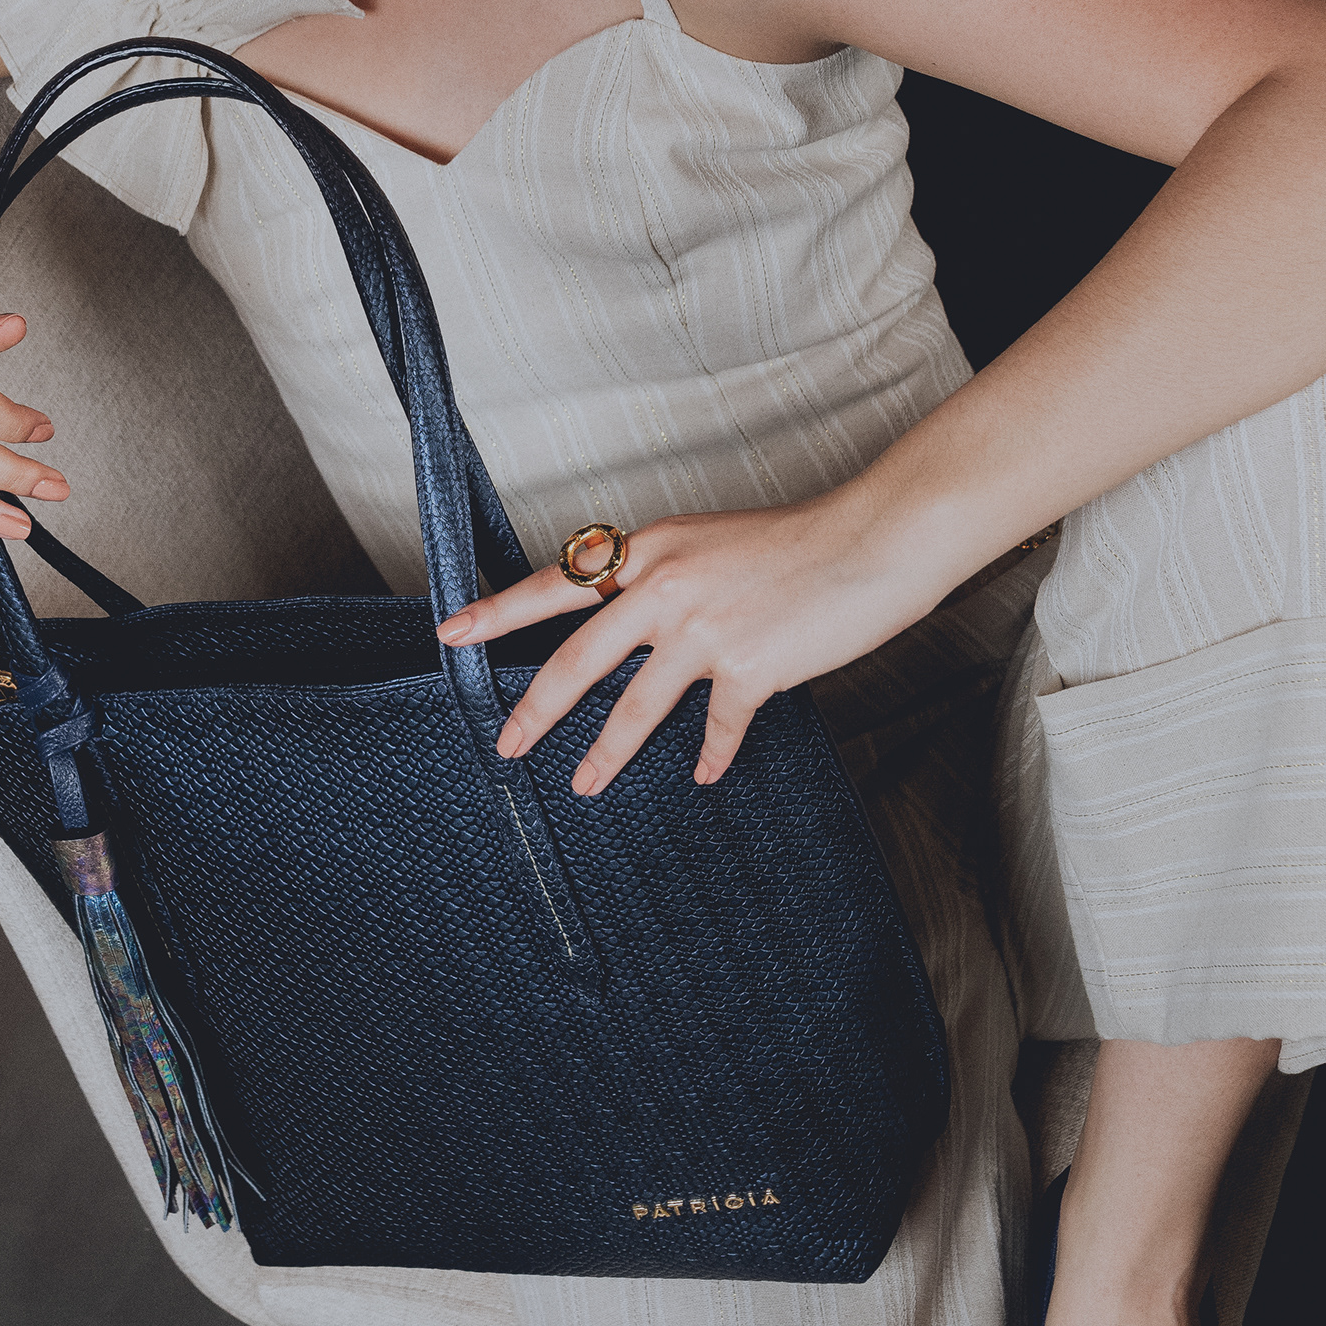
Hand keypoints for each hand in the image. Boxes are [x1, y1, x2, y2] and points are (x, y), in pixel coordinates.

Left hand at [436, 491, 950, 793]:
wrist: (873, 541)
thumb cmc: (798, 540)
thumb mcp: (708, 544)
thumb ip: (663, 580)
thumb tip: (625, 623)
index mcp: (651, 550)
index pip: (557, 582)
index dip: (499, 611)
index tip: (452, 632)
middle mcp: (667, 587)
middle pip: (578, 658)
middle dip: (536, 709)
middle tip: (507, 743)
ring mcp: (706, 630)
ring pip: (637, 707)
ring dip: (607, 753)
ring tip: (585, 784)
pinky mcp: (750, 667)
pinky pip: (717, 727)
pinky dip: (710, 753)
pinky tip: (703, 772)